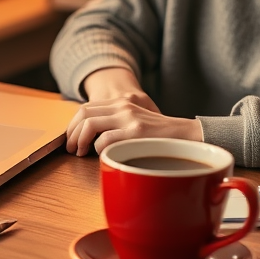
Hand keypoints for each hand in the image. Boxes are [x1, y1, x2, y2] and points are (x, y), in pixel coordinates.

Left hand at [66, 68, 201, 155]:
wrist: (187, 134)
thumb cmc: (160, 134)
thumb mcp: (136, 120)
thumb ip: (116, 122)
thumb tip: (91, 138)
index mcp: (122, 102)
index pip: (86, 108)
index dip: (74, 125)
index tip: (72, 139)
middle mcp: (123, 106)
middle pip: (84, 114)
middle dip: (72, 133)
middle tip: (72, 148)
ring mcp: (129, 118)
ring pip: (90, 124)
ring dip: (80, 140)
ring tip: (81, 153)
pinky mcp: (136, 133)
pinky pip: (106, 140)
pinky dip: (98, 150)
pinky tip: (102, 156)